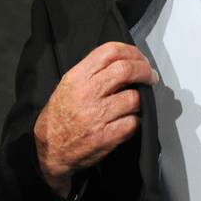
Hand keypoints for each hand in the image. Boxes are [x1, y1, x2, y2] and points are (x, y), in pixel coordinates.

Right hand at [33, 42, 158, 196]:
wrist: (50, 150)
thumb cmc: (59, 116)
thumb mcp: (68, 86)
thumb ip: (92, 72)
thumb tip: (123, 63)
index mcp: (77, 77)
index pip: (110, 51)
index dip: (131, 52)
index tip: (140, 59)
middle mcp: (87, 93)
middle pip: (126, 70)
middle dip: (144, 71)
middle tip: (150, 76)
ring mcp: (97, 115)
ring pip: (134, 98)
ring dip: (140, 100)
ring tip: (134, 104)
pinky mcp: (106, 136)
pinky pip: (133, 122)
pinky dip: (136, 121)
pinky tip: (129, 121)